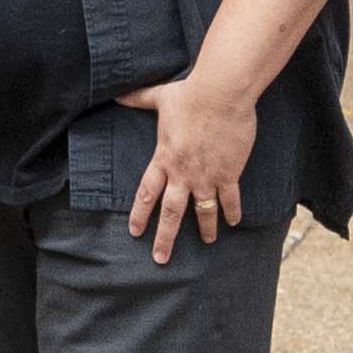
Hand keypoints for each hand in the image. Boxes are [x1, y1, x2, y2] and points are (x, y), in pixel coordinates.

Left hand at [119, 71, 259, 249]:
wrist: (221, 94)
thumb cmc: (190, 95)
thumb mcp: (159, 97)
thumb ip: (138, 99)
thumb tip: (118, 94)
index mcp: (163, 159)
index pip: (146, 194)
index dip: (139, 215)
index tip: (135, 232)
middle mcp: (182, 174)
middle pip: (171, 213)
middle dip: (165, 238)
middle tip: (161, 258)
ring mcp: (206, 176)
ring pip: (203, 211)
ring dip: (204, 229)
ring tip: (207, 241)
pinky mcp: (229, 173)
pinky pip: (229, 199)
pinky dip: (232, 212)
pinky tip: (234, 222)